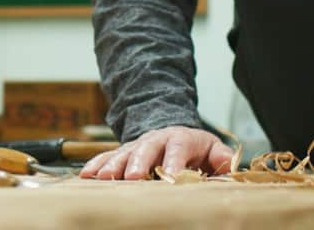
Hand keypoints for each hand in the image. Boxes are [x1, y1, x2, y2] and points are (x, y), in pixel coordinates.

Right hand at [79, 126, 234, 180]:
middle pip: (147, 149)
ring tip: (105, 179)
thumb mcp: (213, 149)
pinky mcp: (122, 153)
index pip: (178, 148)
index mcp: (181, 138)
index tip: (172, 176)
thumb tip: (227, 164)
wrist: (174, 134)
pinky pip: (107, 157)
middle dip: (140, 163)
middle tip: (134, 177)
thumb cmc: (196, 149)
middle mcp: (156, 139)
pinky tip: (86, 176)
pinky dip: (96, 165)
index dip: (175, 162)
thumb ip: (221, 157)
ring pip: (124, 153)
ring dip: (114, 165)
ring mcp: (137, 145)